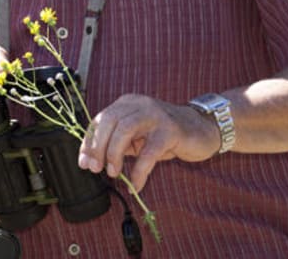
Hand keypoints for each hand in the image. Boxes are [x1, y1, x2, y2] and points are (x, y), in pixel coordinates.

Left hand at [77, 94, 220, 191]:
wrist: (202, 129)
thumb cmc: (165, 135)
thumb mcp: (137, 137)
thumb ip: (118, 143)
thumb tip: (93, 160)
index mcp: (127, 103)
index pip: (100, 119)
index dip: (88, 141)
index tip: (84, 162)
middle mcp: (139, 104)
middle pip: (109, 121)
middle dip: (98, 146)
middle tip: (96, 168)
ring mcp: (155, 115)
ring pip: (125, 130)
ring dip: (114, 154)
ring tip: (113, 173)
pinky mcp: (171, 130)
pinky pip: (149, 152)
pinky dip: (139, 170)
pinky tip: (136, 185)